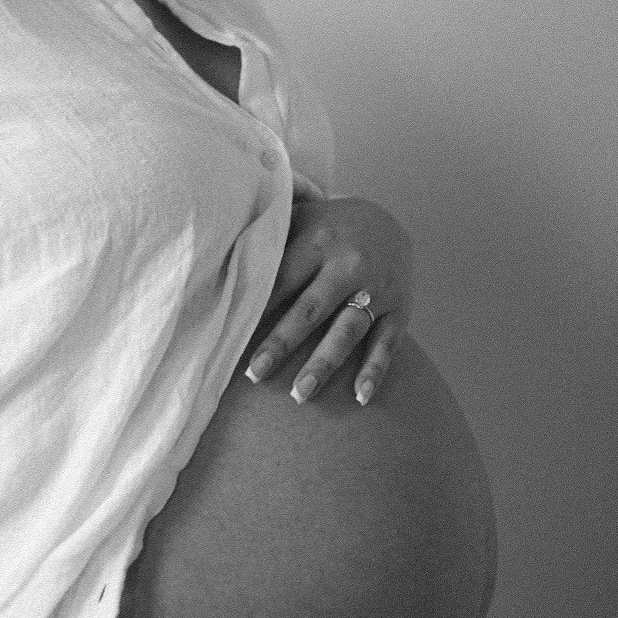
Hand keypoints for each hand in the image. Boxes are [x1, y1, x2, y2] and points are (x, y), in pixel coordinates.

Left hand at [244, 195, 413, 406]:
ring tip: (299, 395)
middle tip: (254, 374)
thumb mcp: (299, 219)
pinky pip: (387, 343)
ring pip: (347, 331)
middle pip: (310, 310)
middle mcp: (348, 265)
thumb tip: (217, 251)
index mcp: (318, 241)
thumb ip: (267, 235)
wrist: (388, 221)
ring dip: (323, 364)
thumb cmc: (326, 227)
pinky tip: (360, 397)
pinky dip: (374, 370)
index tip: (230, 335)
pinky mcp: (400, 309)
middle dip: (281, 343)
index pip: (281, 280)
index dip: (257, 308)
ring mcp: (377, 289)